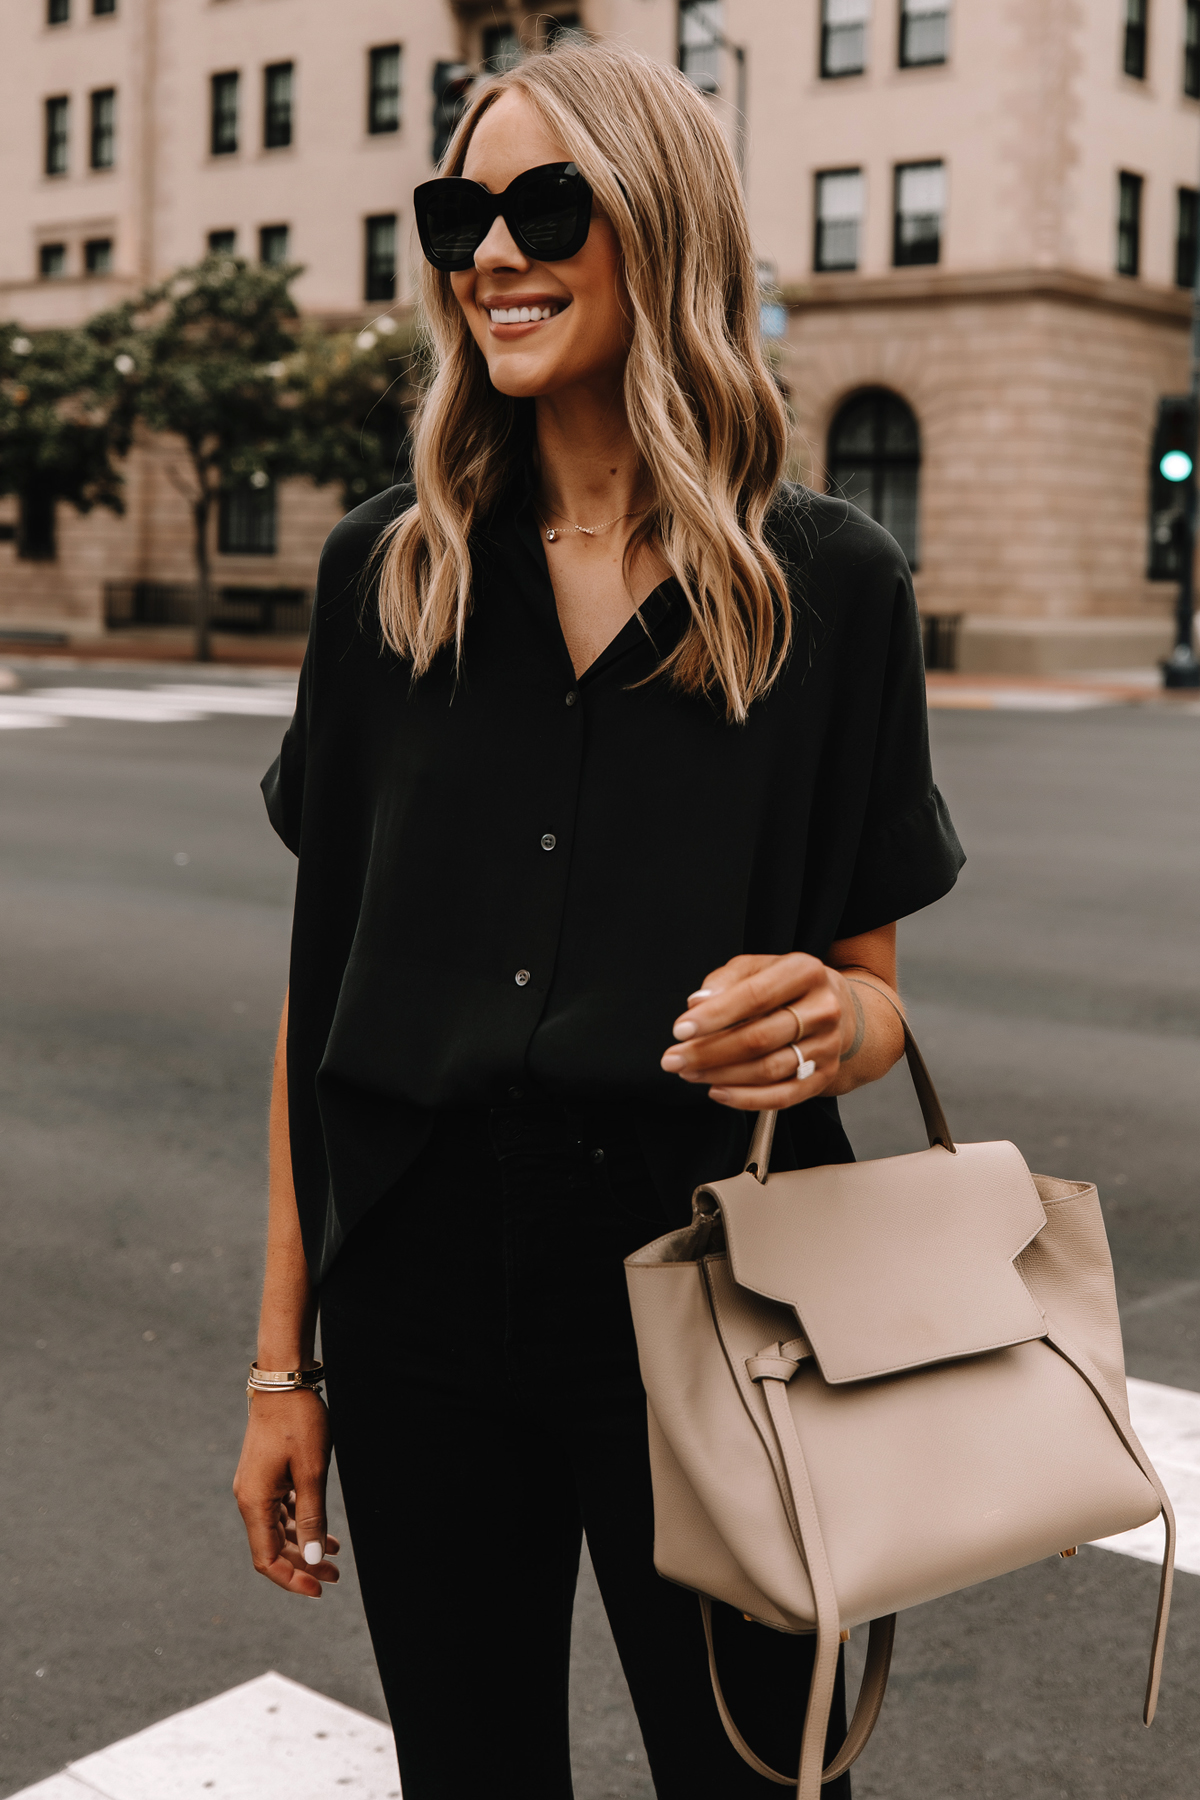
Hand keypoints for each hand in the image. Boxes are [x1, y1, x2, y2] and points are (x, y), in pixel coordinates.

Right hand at [232, 1389, 339, 1597]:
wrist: (284, 1380)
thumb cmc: (299, 1422)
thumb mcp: (312, 1471)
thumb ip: (311, 1517)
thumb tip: (310, 1561)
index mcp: (255, 1502)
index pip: (266, 1559)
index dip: (291, 1580)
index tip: (319, 1589)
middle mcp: (249, 1498)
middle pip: (272, 1547)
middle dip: (302, 1565)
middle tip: (335, 1575)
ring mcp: (256, 1485)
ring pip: (277, 1529)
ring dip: (303, 1544)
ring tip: (335, 1554)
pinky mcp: (266, 1474)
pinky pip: (280, 1509)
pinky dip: (300, 1522)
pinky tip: (323, 1528)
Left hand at [659, 952, 857, 1110]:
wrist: (837, 1008)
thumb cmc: (786, 986)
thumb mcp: (757, 967)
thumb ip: (726, 980)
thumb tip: (698, 1004)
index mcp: (805, 972)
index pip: (754, 996)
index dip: (715, 1016)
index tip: (681, 1029)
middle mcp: (823, 1009)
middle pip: (759, 1038)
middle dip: (709, 1053)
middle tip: (675, 1059)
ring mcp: (828, 1045)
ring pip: (768, 1070)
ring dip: (722, 1076)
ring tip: (690, 1073)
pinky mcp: (826, 1075)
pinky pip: (784, 1096)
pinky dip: (747, 1099)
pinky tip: (718, 1091)